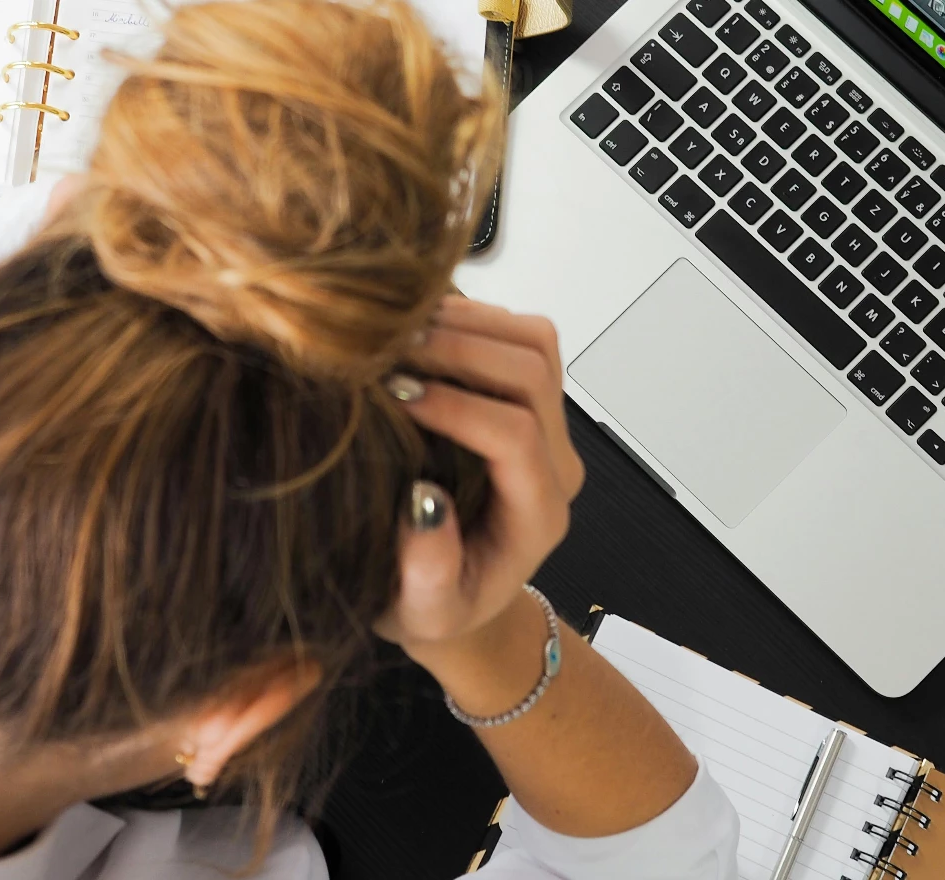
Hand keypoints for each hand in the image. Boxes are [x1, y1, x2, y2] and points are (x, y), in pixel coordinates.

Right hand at [374, 297, 584, 663]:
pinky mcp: (529, 399)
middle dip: (460, 349)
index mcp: (537, 514)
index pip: (515, 435)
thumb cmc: (435, 607)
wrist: (457, 595)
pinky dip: (470, 317)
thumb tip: (423, 502)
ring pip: (534, 342)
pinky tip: (415, 329)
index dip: (456, 406)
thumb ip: (429, 573)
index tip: (394, 395)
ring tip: (398, 331)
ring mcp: (548, 425)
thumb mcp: (422, 613)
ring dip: (468, 323)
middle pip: (532, 373)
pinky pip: (519, 335)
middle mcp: (555, 463)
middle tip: (389, 350)